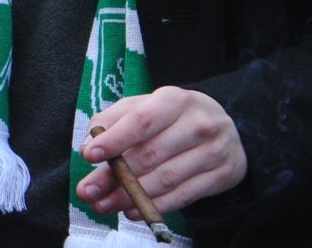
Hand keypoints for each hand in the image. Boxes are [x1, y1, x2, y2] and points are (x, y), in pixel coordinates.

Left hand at [78, 86, 246, 217]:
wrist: (224, 126)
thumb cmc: (170, 116)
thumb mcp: (143, 107)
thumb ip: (113, 121)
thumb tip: (89, 145)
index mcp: (174, 100)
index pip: (141, 121)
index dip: (114, 140)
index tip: (88, 156)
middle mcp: (199, 123)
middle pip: (151, 154)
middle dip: (115, 176)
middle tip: (87, 191)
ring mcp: (215, 151)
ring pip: (166, 179)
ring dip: (131, 196)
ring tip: (104, 205)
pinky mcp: (224, 175)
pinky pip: (185, 196)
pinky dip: (156, 205)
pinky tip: (132, 211)